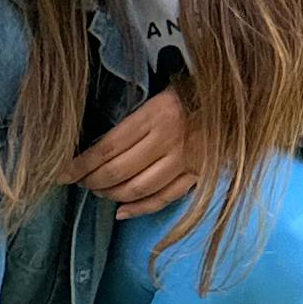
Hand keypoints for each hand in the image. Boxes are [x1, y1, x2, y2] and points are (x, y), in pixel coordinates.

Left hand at [75, 89, 195, 218]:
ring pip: (139, 189)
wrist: (239, 100)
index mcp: (156, 115)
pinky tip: (121, 211)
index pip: (107, 147)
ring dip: (112, 195)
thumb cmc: (194, 92)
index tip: (63, 172)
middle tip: (80, 181)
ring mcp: (185, 161)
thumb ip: (135, 118)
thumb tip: (100, 145)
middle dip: (93, 181)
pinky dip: (140, 209)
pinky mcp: (198, 175)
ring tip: (98, 191)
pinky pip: (164, 199)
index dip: (81, 165)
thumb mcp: (161, 93)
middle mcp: (169, 140)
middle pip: (120, 172)